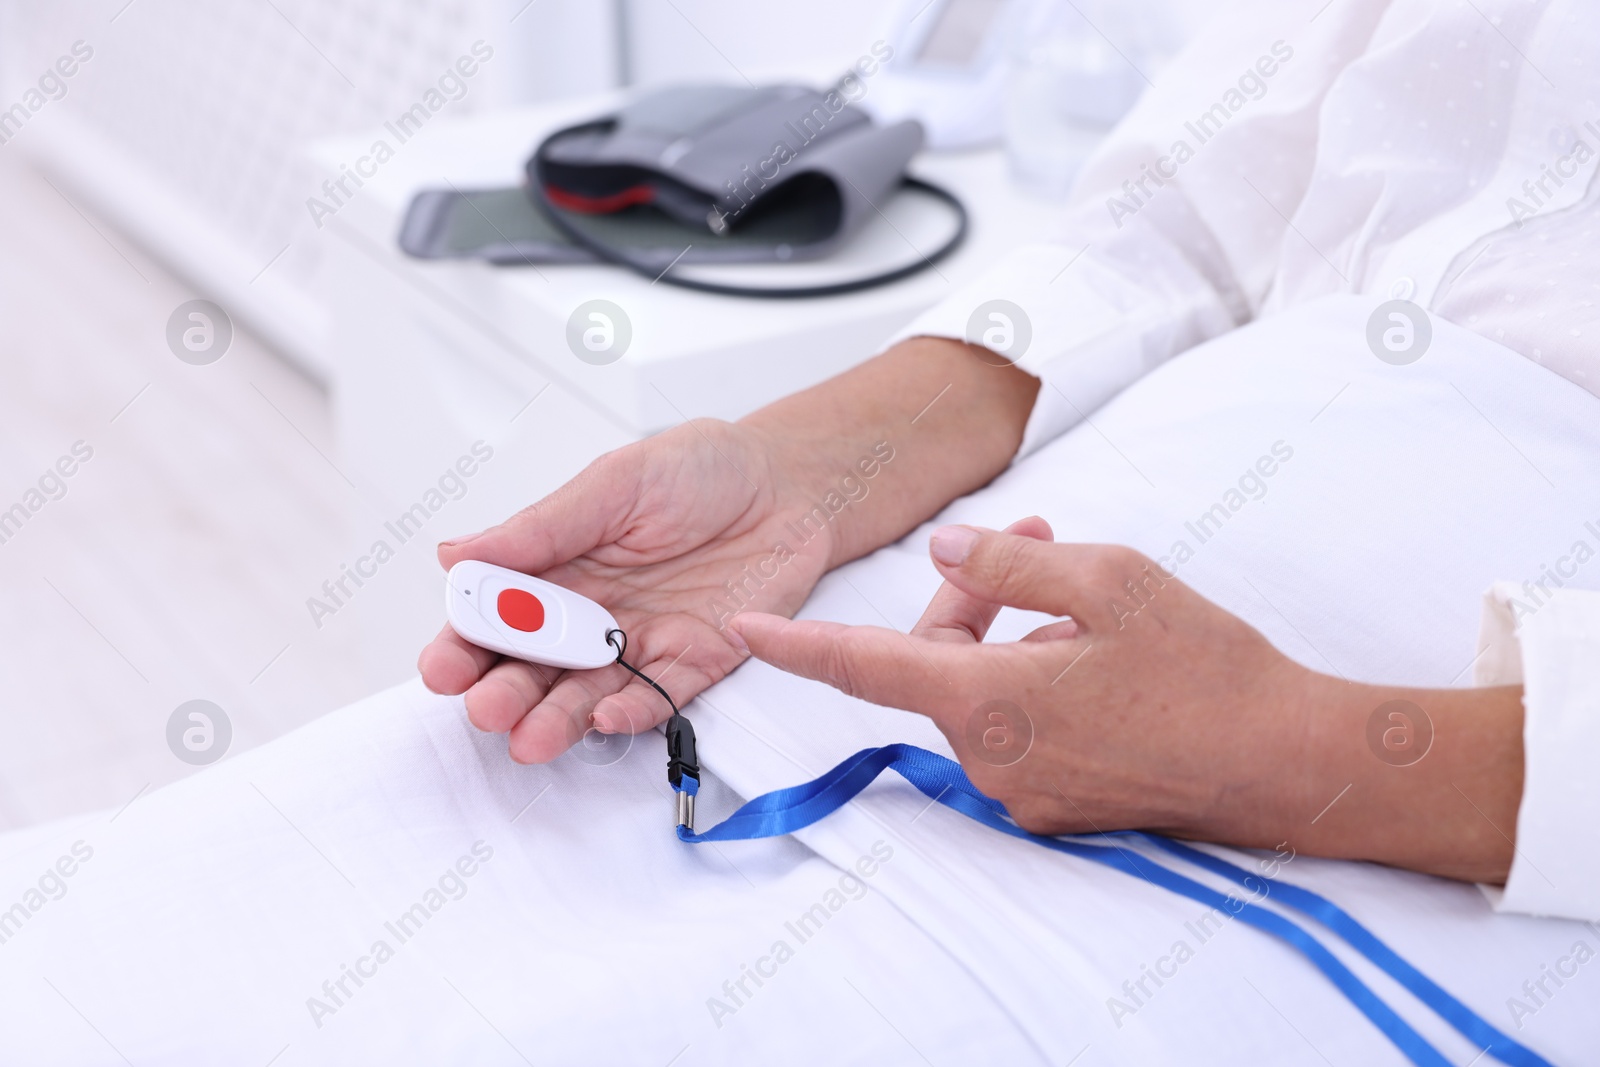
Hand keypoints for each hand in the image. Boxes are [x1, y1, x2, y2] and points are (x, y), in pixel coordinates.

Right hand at [419, 419, 835, 761]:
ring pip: (587, 691)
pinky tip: (602, 719)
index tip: (444, 666)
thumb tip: (456, 552)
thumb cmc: (700, 470)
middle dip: (504, 690)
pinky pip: (660, 696)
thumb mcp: (615, 483)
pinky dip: (631, 712)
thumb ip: (542, 526)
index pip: (497, 614)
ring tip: (528, 739)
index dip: (466, 641)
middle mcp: (594, 612)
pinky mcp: (696, 660)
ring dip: (556, 717)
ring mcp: (642, 640)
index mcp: (560, 565)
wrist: (789, 482)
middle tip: (484, 708)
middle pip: (535, 663)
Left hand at [728, 521, 1527, 881]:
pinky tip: (1092, 648)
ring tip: (1082, 590)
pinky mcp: (1058, 804)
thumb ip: (1009, 562)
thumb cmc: (1205, 668)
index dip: (796, 644)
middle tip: (1036, 536)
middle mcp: (990, 756)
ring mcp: (1024, 789)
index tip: (743, 630)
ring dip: (1007, 635)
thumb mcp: (1108, 581)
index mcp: (987, 701)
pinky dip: (1031, 681)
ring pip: (978, 693)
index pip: (863, 666)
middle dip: (969, 597)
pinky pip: (1015, 728)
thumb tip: (946, 548)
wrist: (1285, 761)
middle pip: (934, 663)